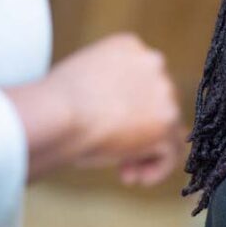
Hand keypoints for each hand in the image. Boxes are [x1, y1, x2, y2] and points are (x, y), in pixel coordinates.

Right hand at [8, 33, 183, 184]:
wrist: (57, 114)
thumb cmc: (53, 102)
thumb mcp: (81, 78)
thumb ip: (107, 86)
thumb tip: (116, 115)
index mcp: (130, 47)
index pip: (142, 78)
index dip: (130, 107)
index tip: (107, 126)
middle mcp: (153, 63)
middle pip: (157, 103)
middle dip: (138, 133)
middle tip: (115, 156)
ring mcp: (163, 92)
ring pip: (167, 127)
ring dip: (146, 152)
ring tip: (128, 174)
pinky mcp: (167, 122)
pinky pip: (171, 151)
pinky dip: (158, 168)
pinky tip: (138, 180)